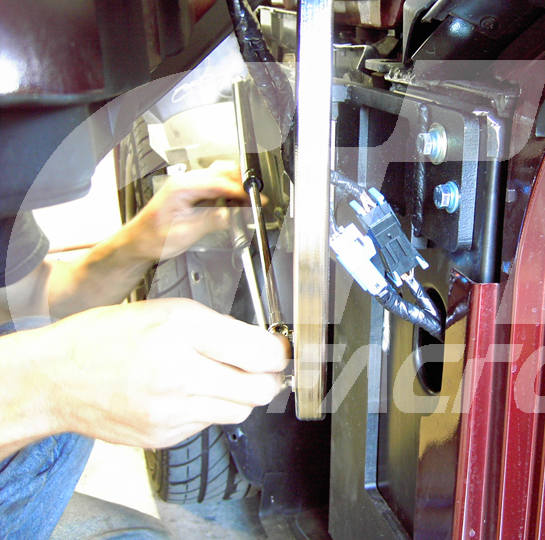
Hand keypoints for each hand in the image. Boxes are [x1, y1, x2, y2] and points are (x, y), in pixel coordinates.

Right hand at [39, 298, 290, 448]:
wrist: (58, 377)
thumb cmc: (109, 338)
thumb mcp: (169, 312)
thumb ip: (221, 328)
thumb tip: (265, 346)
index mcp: (180, 331)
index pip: (258, 351)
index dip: (280, 352)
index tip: (282, 350)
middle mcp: (176, 373)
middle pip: (257, 389)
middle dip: (268, 378)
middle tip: (262, 367)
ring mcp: (169, 411)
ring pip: (238, 411)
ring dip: (241, 395)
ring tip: (219, 377)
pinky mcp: (163, 436)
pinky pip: (208, 424)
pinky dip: (209, 409)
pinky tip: (187, 393)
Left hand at [127, 161, 248, 261]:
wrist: (139, 242)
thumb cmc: (153, 238)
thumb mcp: (185, 233)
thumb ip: (211, 221)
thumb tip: (233, 214)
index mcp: (182, 186)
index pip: (219, 182)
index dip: (240, 190)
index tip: (255, 200)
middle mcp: (186, 181)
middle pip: (223, 171)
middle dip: (242, 185)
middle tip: (255, 202)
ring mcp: (190, 185)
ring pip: (222, 176)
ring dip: (237, 188)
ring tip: (248, 205)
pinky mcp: (194, 192)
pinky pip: (217, 186)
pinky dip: (230, 193)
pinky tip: (235, 205)